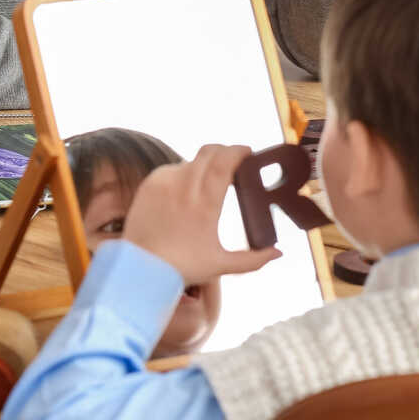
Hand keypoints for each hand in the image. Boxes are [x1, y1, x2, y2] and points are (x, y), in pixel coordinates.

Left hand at [122, 144, 280, 286]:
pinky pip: (171, 169)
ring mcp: (164, 183)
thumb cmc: (181, 268)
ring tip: (210, 180)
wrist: (140, 268)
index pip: (224, 162)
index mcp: (205, 203)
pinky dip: (183, 174)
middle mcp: (184, 187)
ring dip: (203, 165)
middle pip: (209, 152)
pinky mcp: (149, 184)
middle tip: (233, 159)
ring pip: (190, 161)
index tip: (247, 151)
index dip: (238, 151)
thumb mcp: (220, 266)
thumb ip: (253, 260)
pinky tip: (187, 189)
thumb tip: (278, 254)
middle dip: (224, 151)